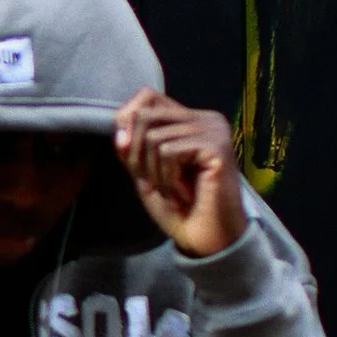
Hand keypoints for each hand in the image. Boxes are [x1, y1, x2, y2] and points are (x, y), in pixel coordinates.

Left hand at [114, 89, 247, 256]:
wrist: (205, 239)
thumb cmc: (178, 207)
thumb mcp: (145, 172)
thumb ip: (131, 147)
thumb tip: (120, 128)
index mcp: (190, 119)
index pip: (147, 97)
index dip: (128, 123)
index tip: (131, 159)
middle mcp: (205, 118)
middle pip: (145, 114)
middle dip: (137, 155)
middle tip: (155, 183)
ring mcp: (214, 130)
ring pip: (154, 137)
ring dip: (154, 173)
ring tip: (172, 191)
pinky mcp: (216, 147)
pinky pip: (169, 151)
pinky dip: (167, 178)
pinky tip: (184, 193)